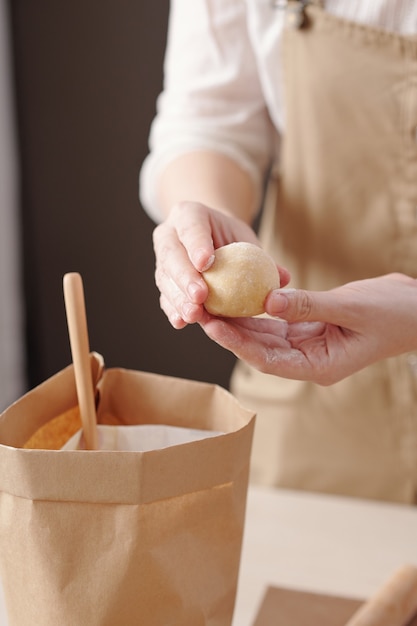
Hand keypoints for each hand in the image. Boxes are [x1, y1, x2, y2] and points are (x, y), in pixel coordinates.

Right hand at [153, 201, 289, 327]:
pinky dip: (173, 309)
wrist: (211, 241)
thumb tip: (284, 278)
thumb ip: (263, 259)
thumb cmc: (232, 239)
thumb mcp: (247, 241)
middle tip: (200, 297)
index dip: (196, 245)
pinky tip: (180, 322)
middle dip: (185, 277)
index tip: (206, 263)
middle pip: (172, 254)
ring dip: (178, 298)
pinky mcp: (163, 280)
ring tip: (193, 315)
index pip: (191, 227)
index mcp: (189, 214)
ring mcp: (161, 258)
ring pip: (165, 277)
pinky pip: (164, 295)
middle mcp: (169, 233)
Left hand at [199, 273, 416, 384]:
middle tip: (200, 312)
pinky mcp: (309, 329)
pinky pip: (277, 322)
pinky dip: (258, 311)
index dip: (238, 344)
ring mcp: (308, 345)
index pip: (268, 359)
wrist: (415, 311)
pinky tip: (238, 297)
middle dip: (230, 332)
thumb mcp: (351, 308)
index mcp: (319, 366)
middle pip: (259, 349)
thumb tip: (267, 301)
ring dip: (239, 321)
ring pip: (265, 336)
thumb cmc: (392, 314)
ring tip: (211, 304)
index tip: (213, 326)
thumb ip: (308, 306)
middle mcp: (308, 360)